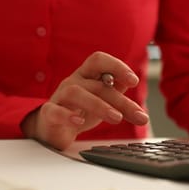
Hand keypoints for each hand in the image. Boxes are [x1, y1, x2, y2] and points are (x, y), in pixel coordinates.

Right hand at [21, 52, 149, 149]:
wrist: (53, 129)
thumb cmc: (80, 110)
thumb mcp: (102, 100)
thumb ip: (116, 91)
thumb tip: (130, 84)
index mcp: (86, 75)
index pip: (99, 60)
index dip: (116, 66)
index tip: (134, 81)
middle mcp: (73, 82)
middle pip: (97, 84)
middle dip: (120, 100)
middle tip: (139, 116)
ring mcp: (60, 97)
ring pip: (76, 93)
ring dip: (99, 105)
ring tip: (117, 118)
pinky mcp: (49, 114)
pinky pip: (54, 110)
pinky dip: (66, 115)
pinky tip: (79, 121)